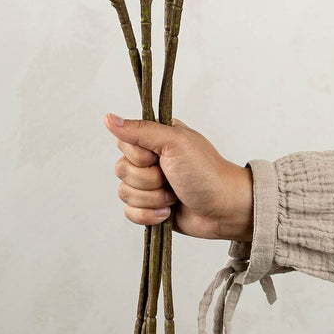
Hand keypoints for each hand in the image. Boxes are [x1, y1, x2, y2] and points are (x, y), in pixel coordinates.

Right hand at [104, 112, 253, 241]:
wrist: (225, 209)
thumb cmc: (206, 172)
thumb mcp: (174, 143)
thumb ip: (140, 130)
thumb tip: (109, 118)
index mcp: (154, 138)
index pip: (123, 143)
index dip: (139, 156)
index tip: (160, 157)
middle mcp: (149, 159)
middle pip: (121, 170)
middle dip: (148, 180)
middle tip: (172, 178)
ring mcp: (149, 184)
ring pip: (124, 193)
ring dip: (152, 198)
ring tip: (174, 195)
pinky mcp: (149, 207)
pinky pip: (129, 213)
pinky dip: (149, 215)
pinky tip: (168, 211)